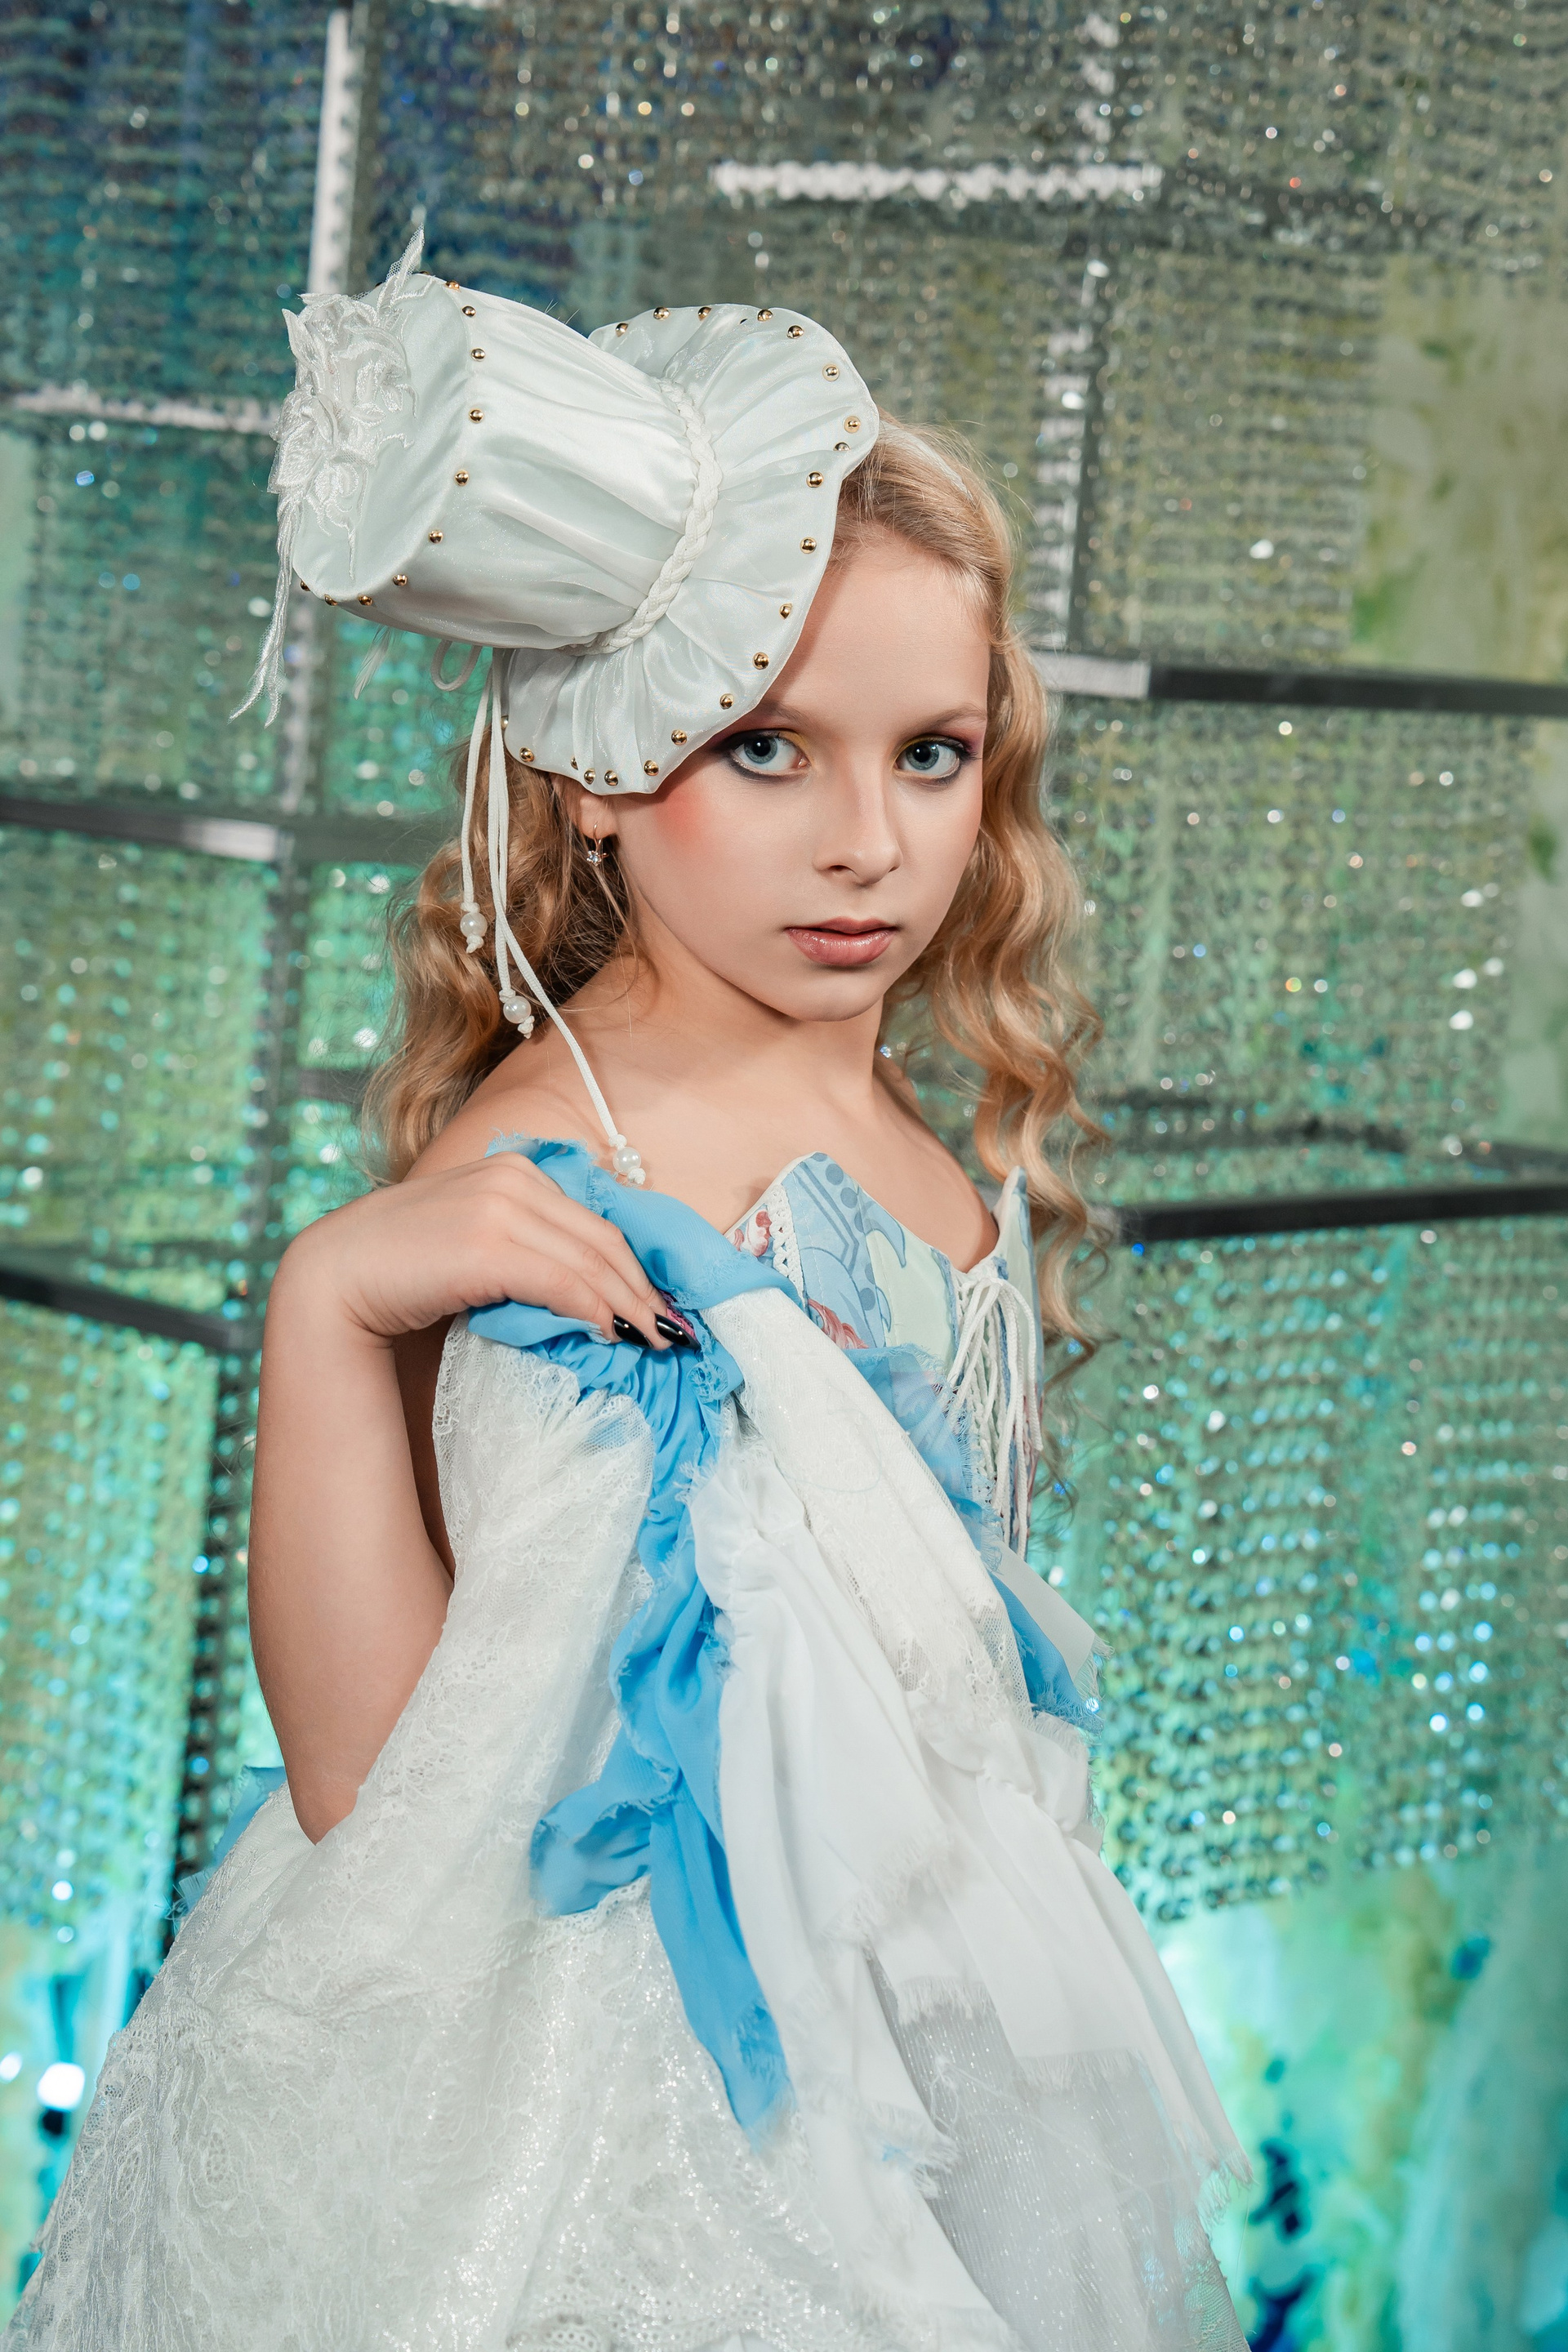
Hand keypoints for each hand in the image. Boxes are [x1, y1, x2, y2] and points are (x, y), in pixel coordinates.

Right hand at [272, 1150, 671, 1348]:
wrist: (338, 1275)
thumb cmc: (408, 1268)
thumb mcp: (479, 1243)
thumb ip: (529, 1248)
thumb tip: (592, 1295)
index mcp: (518, 1171)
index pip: (598, 1222)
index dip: (637, 1267)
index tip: (661, 1305)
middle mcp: (515, 1178)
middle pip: (605, 1240)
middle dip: (645, 1290)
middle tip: (673, 1332)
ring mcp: (500, 1206)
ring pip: (591, 1262)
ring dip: (630, 1305)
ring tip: (653, 1342)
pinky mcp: (487, 1243)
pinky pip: (562, 1280)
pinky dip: (593, 1309)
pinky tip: (610, 1334)